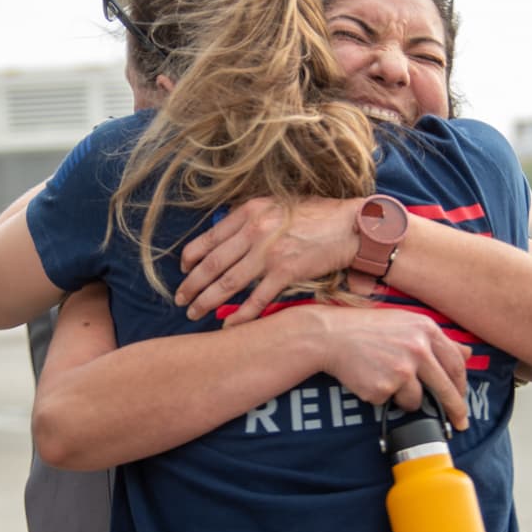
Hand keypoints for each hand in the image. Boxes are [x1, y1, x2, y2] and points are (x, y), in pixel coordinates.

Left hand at [177, 197, 362, 323]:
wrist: (351, 226)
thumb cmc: (316, 215)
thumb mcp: (277, 205)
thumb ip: (251, 218)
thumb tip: (226, 232)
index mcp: (250, 212)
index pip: (210, 238)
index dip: (190, 257)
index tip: (182, 269)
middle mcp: (255, 231)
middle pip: (212, 264)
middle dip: (192, 284)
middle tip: (181, 299)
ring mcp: (270, 253)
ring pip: (228, 283)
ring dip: (207, 301)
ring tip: (194, 313)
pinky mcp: (286, 272)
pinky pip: (256, 299)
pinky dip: (240, 315)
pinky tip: (228, 326)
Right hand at [313, 306, 469, 430]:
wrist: (331, 335)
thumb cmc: (368, 328)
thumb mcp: (406, 323)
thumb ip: (437, 339)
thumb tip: (468, 353)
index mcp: (426, 330)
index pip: (455, 364)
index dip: (461, 385)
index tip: (462, 399)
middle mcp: (418, 349)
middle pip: (446, 388)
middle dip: (455, 410)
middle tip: (459, 423)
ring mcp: (402, 370)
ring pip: (416, 400)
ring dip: (405, 399)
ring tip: (385, 380)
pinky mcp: (384, 387)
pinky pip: (390, 402)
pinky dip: (381, 396)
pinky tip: (370, 378)